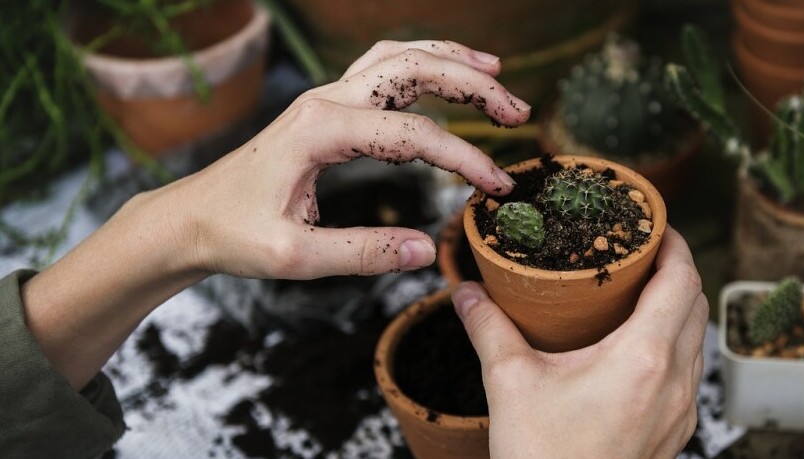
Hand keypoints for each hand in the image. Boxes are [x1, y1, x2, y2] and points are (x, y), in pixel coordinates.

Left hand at [170, 39, 530, 279]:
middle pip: (414, 69)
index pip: (414, 135)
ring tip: (496, 72)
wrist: (190, 218)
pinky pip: (381, 69)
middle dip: (473, 84)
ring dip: (451, 60)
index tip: (497, 187)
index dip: (464, 158)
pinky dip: (422, 65)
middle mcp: (325, 101)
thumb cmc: (233, 235)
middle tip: (518, 111)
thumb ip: (363, 253)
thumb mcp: (295, 257)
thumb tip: (426, 251)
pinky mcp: (326, 108)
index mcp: (320, 131)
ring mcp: (325, 98)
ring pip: (398, 57)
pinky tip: (446, 75)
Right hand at [452, 227, 707, 458]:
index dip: (674, 243)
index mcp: (643, 357)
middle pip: (696, 304)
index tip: (655, 225)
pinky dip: (674, 345)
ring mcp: (681, 412)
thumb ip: (488, 328)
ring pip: (696, 339)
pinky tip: (637, 348)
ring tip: (639, 293)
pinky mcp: (675, 433)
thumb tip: (467, 292)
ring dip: (677, 308)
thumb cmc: (543, 458)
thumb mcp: (509, 383)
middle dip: (676, 269)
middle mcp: (674, 382)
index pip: (681, 279)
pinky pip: (688, 373)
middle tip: (642, 252)